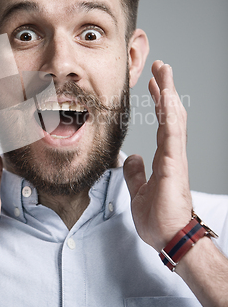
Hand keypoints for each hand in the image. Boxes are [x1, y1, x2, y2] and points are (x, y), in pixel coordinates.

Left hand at [123, 60, 192, 250]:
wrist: (169, 238)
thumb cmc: (159, 219)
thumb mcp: (139, 191)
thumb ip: (136, 173)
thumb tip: (131, 156)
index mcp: (164, 158)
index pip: (163, 123)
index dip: (159, 102)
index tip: (154, 85)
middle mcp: (172, 154)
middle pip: (171, 114)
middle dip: (165, 89)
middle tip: (160, 68)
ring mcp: (175, 157)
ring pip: (173, 117)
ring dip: (168, 92)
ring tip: (164, 71)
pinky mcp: (174, 164)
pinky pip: (172, 133)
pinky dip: (169, 113)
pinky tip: (166, 96)